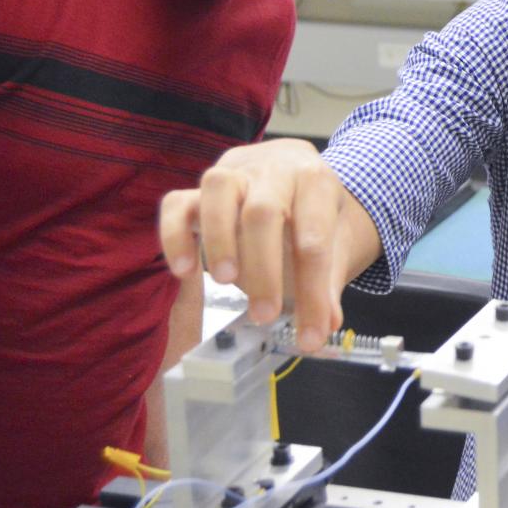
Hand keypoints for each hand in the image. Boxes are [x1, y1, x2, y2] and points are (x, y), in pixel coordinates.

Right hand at [159, 138, 369, 352]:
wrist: (293, 170)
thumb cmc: (312, 213)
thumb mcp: (333, 241)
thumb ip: (329, 281)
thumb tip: (327, 324)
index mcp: (315, 182)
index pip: (315, 239)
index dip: (314, 292)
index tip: (311, 336)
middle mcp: (274, 170)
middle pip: (263, 212)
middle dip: (263, 269)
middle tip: (265, 314)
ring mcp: (234, 173)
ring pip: (218, 192)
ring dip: (219, 241)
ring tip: (225, 281)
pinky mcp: (199, 187)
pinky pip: (176, 203)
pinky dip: (175, 236)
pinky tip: (183, 271)